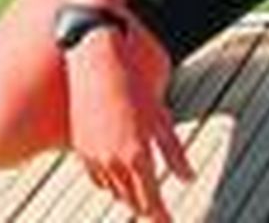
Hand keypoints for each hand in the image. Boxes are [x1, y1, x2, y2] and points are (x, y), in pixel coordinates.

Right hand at [66, 34, 192, 220]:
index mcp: (137, 155)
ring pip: (114, 191)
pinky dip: (110, 183)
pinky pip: (98, 178)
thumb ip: (174, 152)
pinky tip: (119, 179)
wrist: (95, 61)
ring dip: (129, 197)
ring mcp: (94, 155)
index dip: (162, 217)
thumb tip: (188, 178)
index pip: (152, 201)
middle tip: (159, 212)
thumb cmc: (132, 84)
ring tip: (142, 197)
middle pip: (133, 201)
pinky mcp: (81, 147)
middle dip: (148, 208)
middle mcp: (114, 161)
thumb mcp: (160, 117)